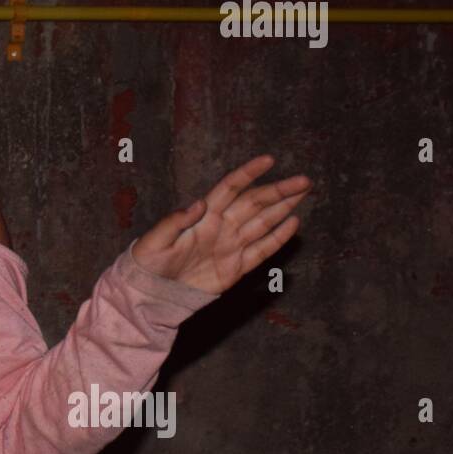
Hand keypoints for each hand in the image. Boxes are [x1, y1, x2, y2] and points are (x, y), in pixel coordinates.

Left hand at [130, 155, 310, 294]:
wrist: (152, 293)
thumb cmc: (148, 263)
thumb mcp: (154, 240)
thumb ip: (175, 222)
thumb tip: (199, 203)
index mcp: (203, 216)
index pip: (230, 188)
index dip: (248, 174)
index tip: (268, 160)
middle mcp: (221, 227)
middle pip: (255, 203)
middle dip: (279, 190)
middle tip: (304, 180)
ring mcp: (230, 246)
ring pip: (263, 222)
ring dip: (283, 207)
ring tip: (303, 192)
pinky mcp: (235, 268)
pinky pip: (261, 251)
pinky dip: (278, 238)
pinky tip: (293, 223)